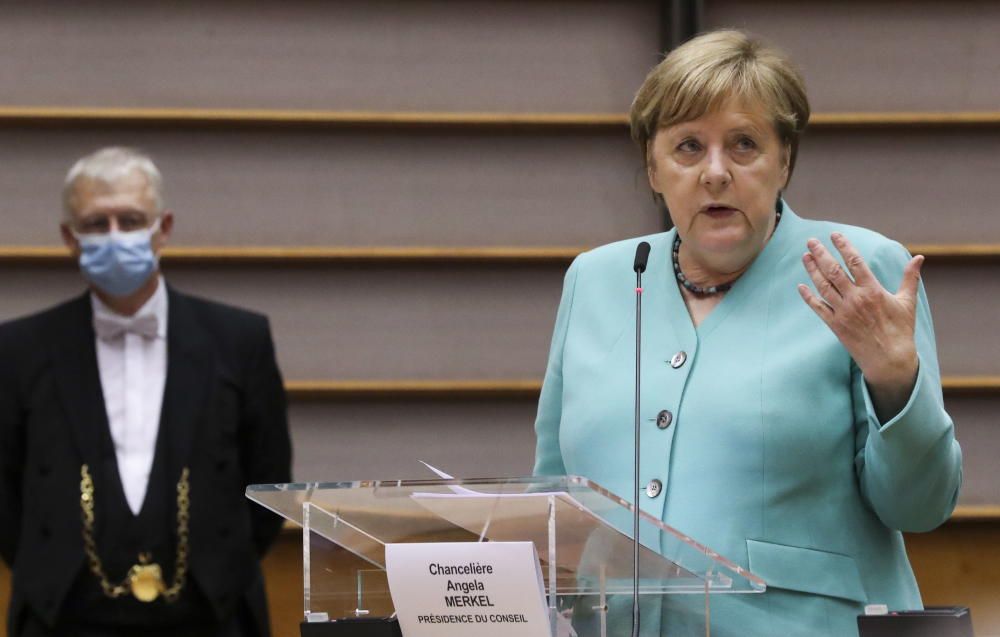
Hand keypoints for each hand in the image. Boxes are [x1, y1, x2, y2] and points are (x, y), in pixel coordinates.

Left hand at [797, 233, 921, 419]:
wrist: (889, 360)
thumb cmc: (901, 330)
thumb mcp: (907, 302)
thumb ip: (910, 278)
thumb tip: (919, 257)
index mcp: (873, 290)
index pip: (855, 261)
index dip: (843, 246)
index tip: (834, 234)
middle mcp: (855, 299)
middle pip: (834, 271)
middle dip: (821, 254)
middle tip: (810, 241)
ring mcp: (843, 312)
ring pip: (823, 286)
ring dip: (812, 270)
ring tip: (805, 256)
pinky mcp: (835, 325)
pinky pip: (818, 308)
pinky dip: (808, 297)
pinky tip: (801, 286)